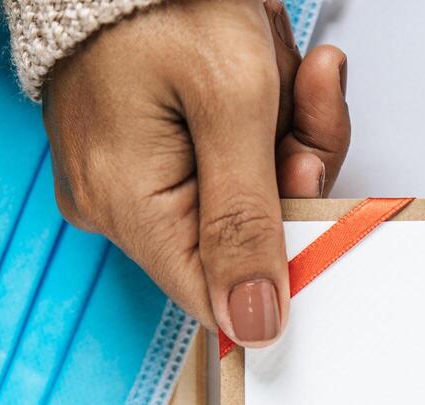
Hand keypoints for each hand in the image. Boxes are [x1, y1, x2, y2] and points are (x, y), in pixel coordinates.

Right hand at [42, 0, 350, 346]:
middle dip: (289, 159)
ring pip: (248, 192)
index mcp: (125, 205)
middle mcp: (117, 201)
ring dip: (283, 125)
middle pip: (244, 236)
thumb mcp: (233, 104)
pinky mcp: (148, 147)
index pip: (219, 294)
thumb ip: (249, 220)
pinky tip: (261, 63)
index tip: (307, 183)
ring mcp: (131, 173)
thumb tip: (254, 325)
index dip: (281, 256)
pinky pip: (229, 158)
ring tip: (273, 59)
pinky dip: (261, 112)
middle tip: (298, 92)